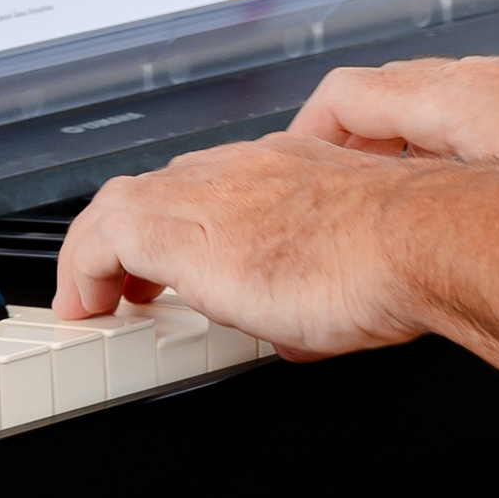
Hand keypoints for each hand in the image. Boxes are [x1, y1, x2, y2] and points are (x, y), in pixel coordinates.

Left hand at [55, 137, 435, 355]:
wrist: (414, 238)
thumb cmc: (404, 254)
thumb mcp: (350, 266)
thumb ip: (310, 286)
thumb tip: (294, 330)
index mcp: (286, 167)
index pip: (208, 180)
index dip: (178, 220)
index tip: (169, 263)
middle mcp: (242, 168)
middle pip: (158, 185)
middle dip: (132, 233)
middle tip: (127, 285)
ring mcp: (210, 192)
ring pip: (123, 201)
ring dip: (102, 252)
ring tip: (94, 300)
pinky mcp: (184, 232)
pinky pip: (103, 237)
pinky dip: (84, 269)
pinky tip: (86, 308)